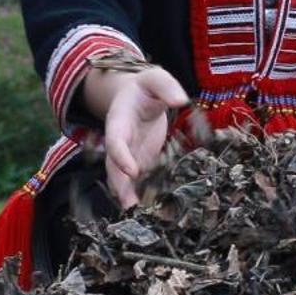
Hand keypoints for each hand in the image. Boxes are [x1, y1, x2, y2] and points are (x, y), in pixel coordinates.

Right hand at [83, 65, 189, 207]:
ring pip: (123, 177)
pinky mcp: (141, 160)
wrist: (138, 94)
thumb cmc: (146, 86)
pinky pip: (140, 178)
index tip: (132, 170)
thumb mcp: (156, 79)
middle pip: (114, 166)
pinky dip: (144, 192)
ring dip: (129, 195)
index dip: (121, 156)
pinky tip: (154, 208)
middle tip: (129, 206)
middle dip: (120, 185)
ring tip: (140, 215)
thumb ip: (166, 87)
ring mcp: (130, 153)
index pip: (115, 140)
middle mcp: (120, 141)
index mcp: (118, 120)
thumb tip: (181, 100)